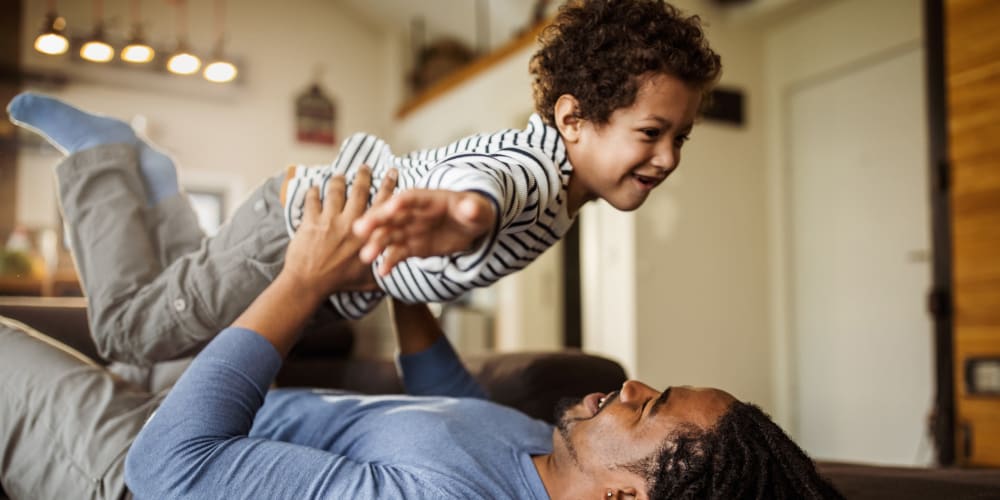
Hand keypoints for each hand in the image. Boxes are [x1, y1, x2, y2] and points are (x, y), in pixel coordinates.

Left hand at [282, 166, 396, 299]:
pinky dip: (313, 193)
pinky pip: (312, 201)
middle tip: (364, 167)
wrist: (309, 284)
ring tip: (338, 176)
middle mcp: (350, 224)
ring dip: (337, 181)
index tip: (391, 173)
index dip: (388, 187)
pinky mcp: (311, 222)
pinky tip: (313, 189)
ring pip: (335, 191)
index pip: (381, 206)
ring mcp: (329, 221)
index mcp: (366, 235)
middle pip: (358, 191)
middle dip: (363, 176)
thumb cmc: (337, 283)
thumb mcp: (365, 280)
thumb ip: (378, 275)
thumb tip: (388, 277)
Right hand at [352, 189, 495, 275]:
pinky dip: (389, 263)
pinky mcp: (411, 247)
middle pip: (391, 215)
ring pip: (389, 236)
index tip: (389, 208)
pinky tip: (382, 273)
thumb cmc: (474, 211)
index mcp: (428, 198)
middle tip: (359, 229)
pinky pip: (397, 254)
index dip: (400, 202)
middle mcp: (413, 213)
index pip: (411, 198)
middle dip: (376, 221)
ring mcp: (410, 230)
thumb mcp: (477, 209)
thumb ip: (473, 209)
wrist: (471, 227)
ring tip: (366, 257)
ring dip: (376, 245)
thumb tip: (471, 208)